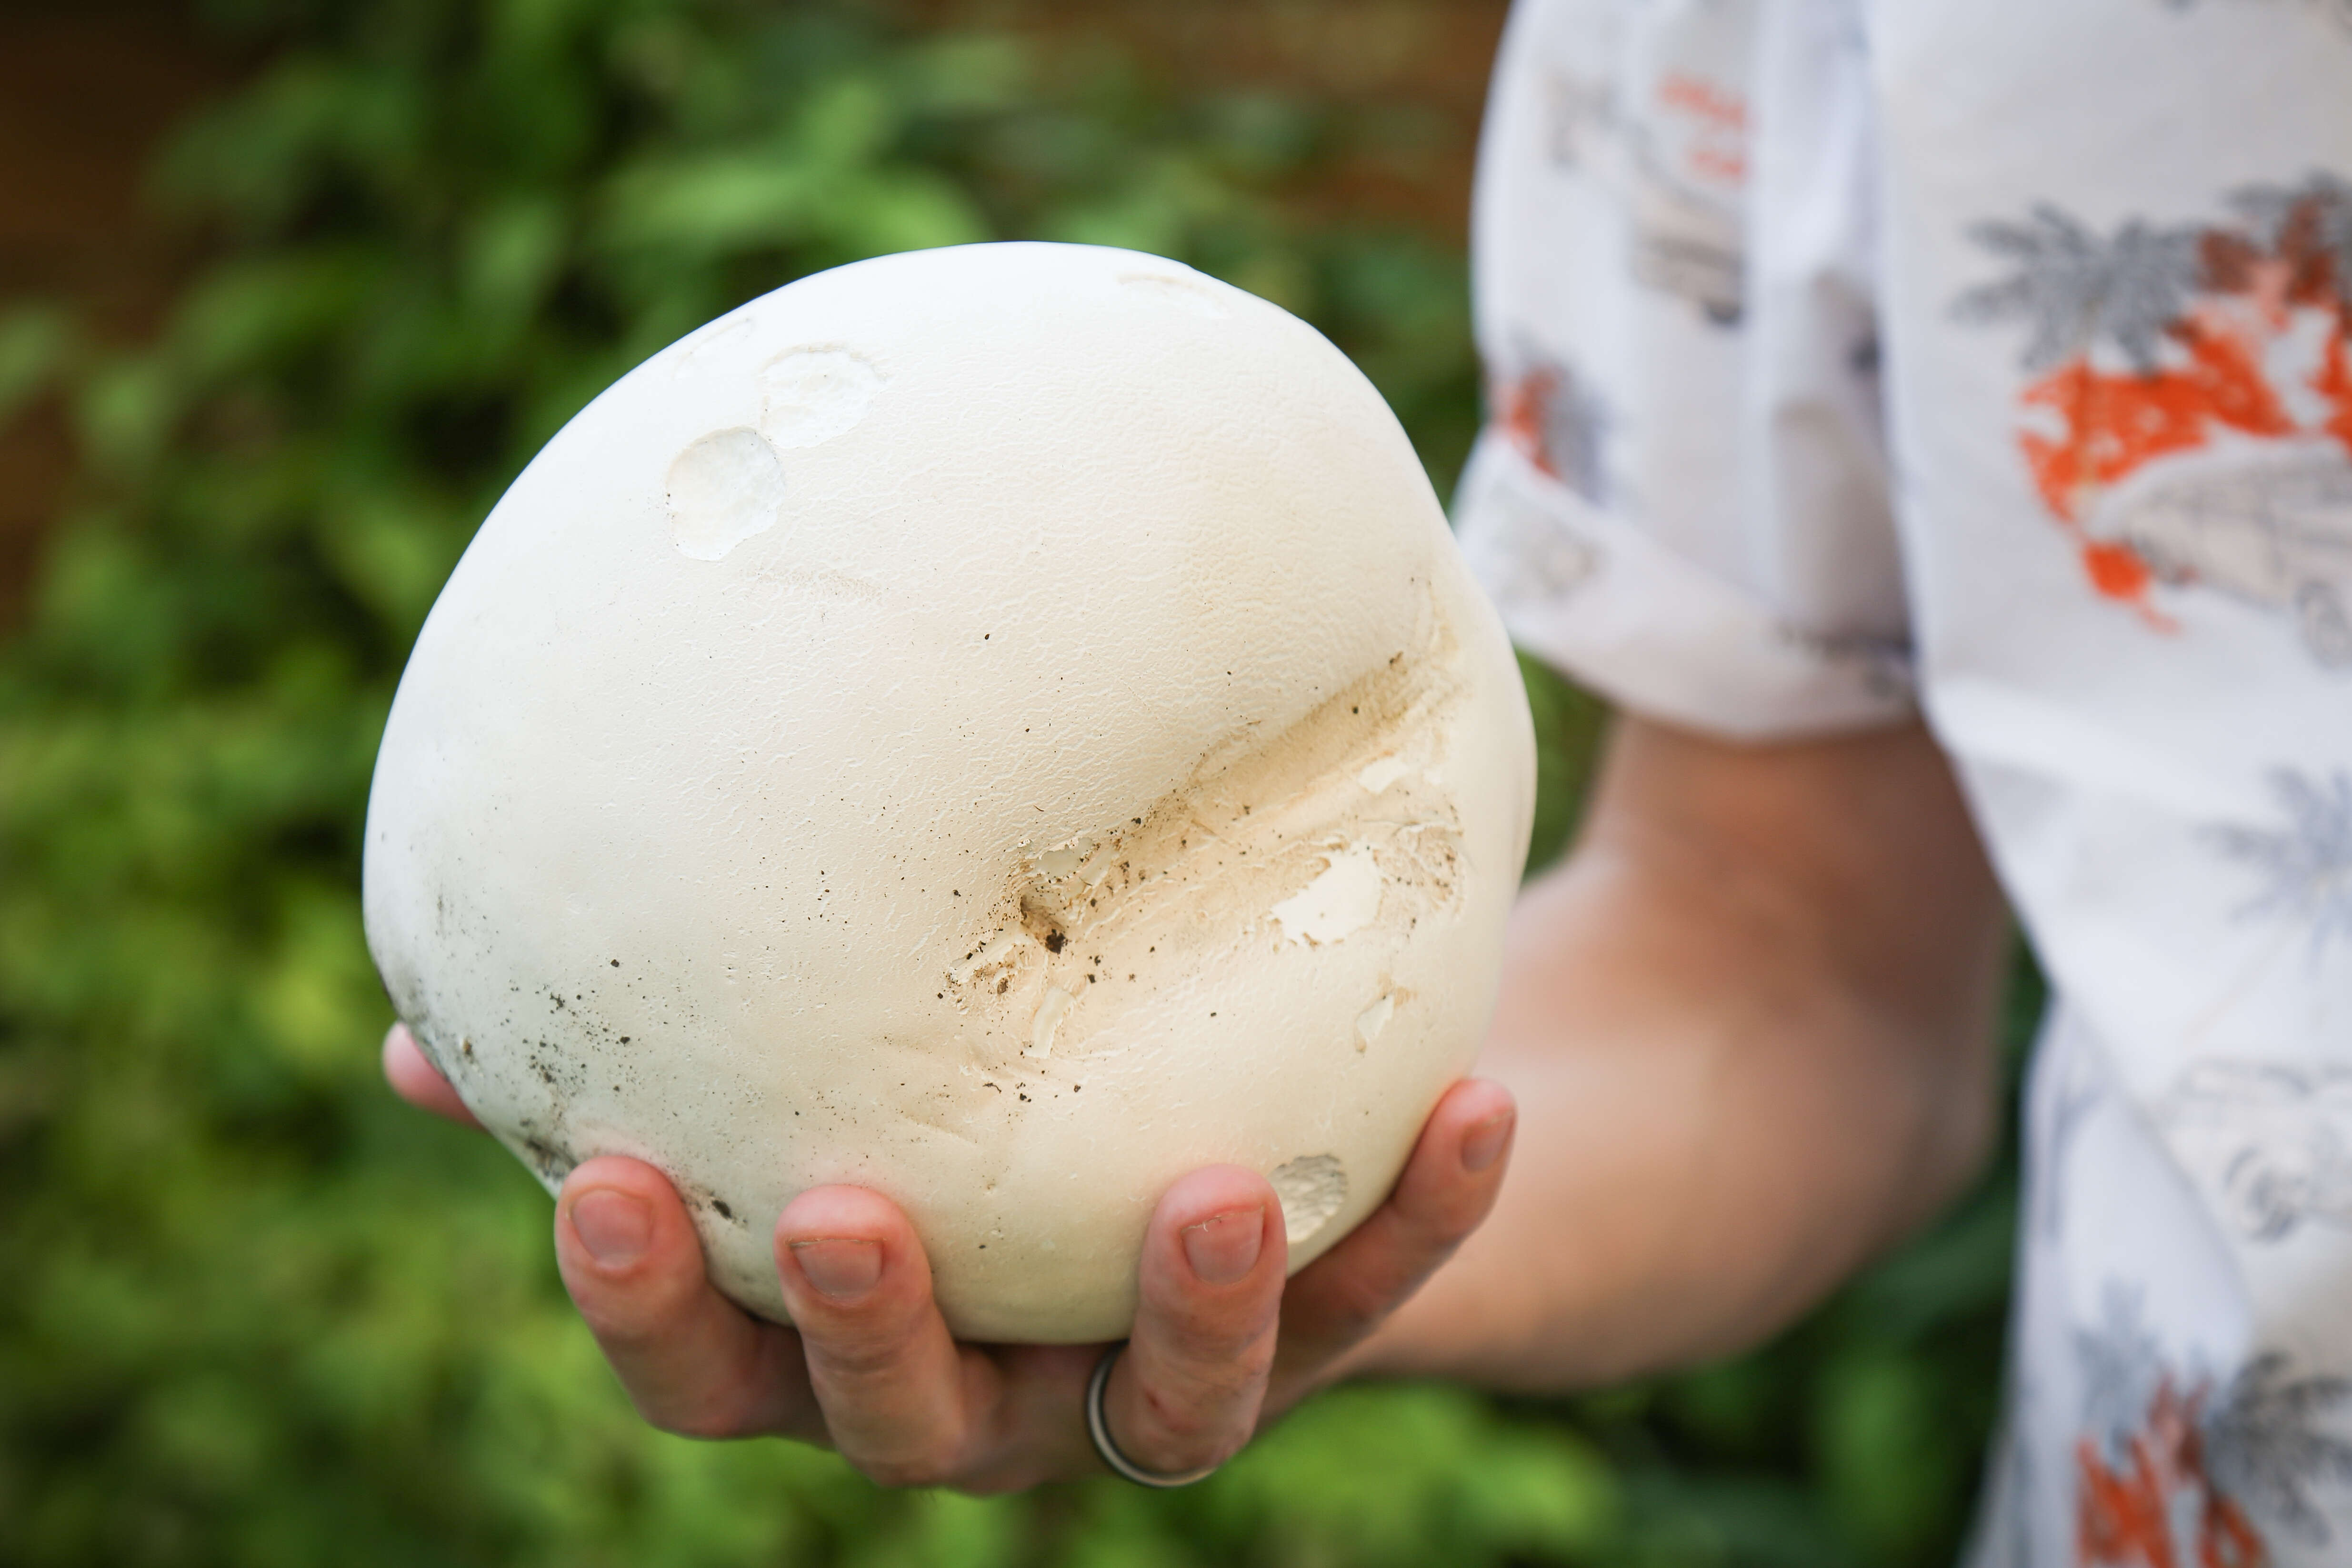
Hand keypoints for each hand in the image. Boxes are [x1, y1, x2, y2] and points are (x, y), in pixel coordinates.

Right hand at [382, 1023, 1514, 1489]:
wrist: (1227, 1144)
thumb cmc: (969, 1102)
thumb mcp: (826, 1074)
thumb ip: (672, 1052)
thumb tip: (412, 1029)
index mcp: (853, 1342)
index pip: (709, 1370)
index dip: (644, 1303)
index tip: (594, 1178)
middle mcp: (999, 1399)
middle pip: (914, 1430)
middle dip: (872, 1338)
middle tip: (844, 1214)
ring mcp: (1159, 1386)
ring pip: (1168, 1422)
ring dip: (1187, 1317)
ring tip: (1213, 1197)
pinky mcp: (1323, 1334)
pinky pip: (1380, 1298)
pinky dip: (1424, 1214)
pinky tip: (1478, 1100)